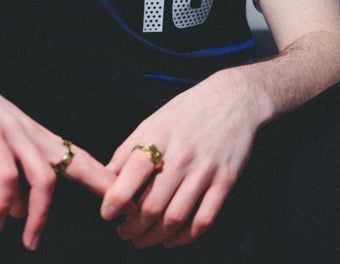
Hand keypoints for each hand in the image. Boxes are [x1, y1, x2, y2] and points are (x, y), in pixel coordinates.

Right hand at [0, 61, 114, 250]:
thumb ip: (4, 179)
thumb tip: (18, 213)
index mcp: (34, 135)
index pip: (76, 157)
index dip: (100, 177)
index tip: (123, 197)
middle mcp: (30, 133)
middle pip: (74, 163)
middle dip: (97, 188)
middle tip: (113, 218)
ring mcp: (12, 132)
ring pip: (45, 176)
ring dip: (40, 214)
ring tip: (30, 243)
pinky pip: (7, 174)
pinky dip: (4, 203)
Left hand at [100, 67, 265, 248]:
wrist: (232, 100)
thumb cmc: (186, 110)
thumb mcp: (153, 120)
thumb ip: (129, 148)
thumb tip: (107, 176)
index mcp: (159, 136)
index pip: (133, 173)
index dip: (116, 199)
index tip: (107, 214)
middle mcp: (181, 155)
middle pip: (153, 204)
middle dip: (133, 226)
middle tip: (124, 232)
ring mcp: (205, 170)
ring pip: (176, 217)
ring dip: (155, 236)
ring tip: (142, 240)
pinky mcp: (225, 182)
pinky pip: (204, 219)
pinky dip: (185, 237)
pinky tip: (172, 239)